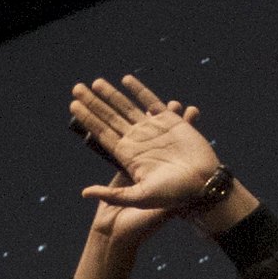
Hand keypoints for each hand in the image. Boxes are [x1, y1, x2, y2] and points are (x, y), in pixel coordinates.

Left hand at [69, 77, 222, 210]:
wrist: (204, 185)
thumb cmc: (174, 195)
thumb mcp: (140, 198)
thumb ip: (113, 195)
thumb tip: (84, 192)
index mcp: (127, 156)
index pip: (102, 133)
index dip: (87, 119)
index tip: (73, 106)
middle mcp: (138, 140)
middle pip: (109, 117)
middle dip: (92, 102)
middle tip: (76, 88)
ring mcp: (153, 129)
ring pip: (127, 107)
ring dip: (111, 94)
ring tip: (95, 83)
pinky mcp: (171, 121)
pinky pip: (151, 101)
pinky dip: (139, 90)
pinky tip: (126, 80)